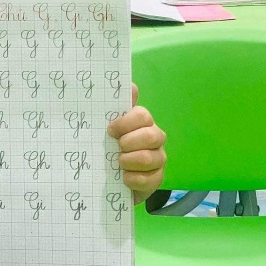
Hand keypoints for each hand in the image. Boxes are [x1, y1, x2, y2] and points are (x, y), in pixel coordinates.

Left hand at [107, 84, 166, 204]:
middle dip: (130, 142)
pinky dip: (134, 179)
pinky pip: (151, 179)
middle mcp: (154, 139)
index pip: (143, 115)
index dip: (126, 122)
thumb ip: (116, 107)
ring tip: (118, 163)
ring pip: (151, 158)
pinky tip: (124, 178)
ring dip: (130, 161)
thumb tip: (130, 85)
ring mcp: (158, 159)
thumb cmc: (110, 147)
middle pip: (152, 136)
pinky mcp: (156, 178)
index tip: (110, 130)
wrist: (111, 178)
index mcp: (142, 123)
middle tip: (117, 147)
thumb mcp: (108, 128)